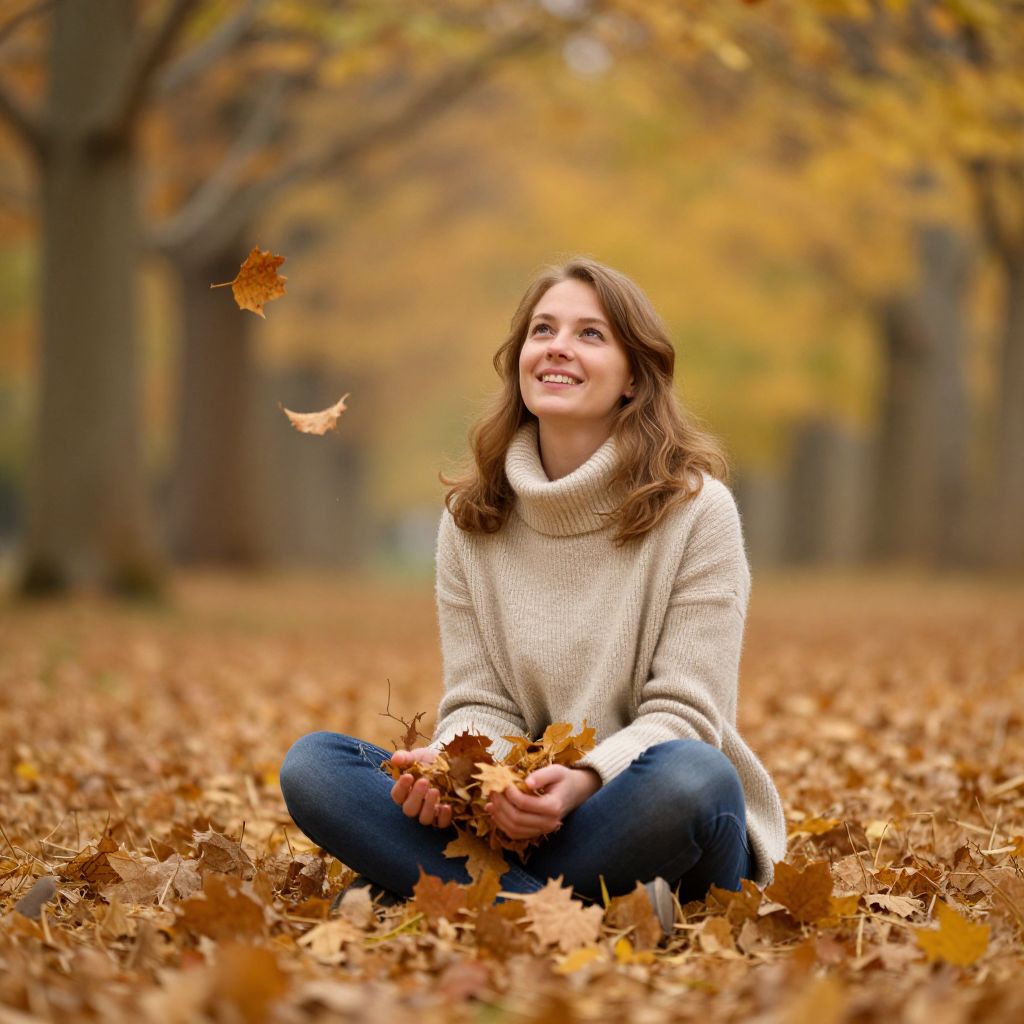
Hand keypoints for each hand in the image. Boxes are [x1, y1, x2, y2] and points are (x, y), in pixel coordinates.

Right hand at [389, 747, 453, 828]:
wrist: (451, 763)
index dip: (401, 787)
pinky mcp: (443, 816)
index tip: (408, 776)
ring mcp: (430, 812)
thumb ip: (405, 758)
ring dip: (428, 806)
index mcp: (405, 792)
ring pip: (424, 818)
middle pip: (409, 810)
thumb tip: (395, 759)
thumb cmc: (429, 762)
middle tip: (424, 781)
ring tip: (435, 791)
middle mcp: (416, 805)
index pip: (397, 795)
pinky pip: (441, 823)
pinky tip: (447, 806)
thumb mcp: (418, 757)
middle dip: (416, 796)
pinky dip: (444, 817)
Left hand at [485, 765, 601, 839]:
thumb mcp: (556, 771)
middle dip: (501, 804)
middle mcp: (549, 823)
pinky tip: (494, 811)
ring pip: (513, 830)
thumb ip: (542, 775)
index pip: (525, 804)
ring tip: (491, 800)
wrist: (574, 792)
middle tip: (493, 790)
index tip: (502, 782)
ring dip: (498, 815)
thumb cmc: (563, 779)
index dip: (509, 794)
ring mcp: (542, 830)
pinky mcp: (536, 833)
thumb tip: (527, 782)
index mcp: (554, 807)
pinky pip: (515, 834)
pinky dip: (501, 824)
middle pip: (517, 819)